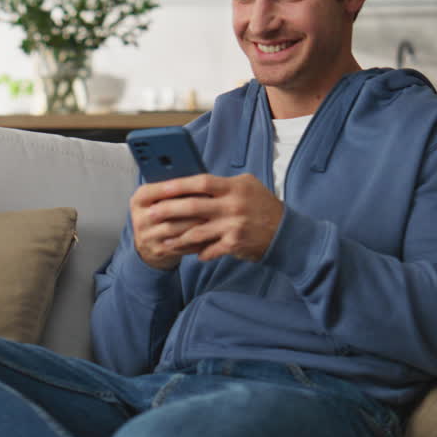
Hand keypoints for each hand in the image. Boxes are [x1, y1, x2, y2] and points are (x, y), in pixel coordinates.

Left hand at [131, 173, 283, 269]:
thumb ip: (223, 184)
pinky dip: (200, 253)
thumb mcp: (248, 186)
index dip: (179, 185)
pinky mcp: (236, 244)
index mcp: (234, 188)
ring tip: (163, 240)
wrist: (287, 233)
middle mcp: (233, 206)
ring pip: (197, 231)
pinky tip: (191, 255)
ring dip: (177, 237)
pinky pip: (210, 250)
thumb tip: (194, 182)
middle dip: (168, 211)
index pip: (201, 182)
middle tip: (149, 214)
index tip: (160, 188)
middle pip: (193, 207)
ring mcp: (234, 226)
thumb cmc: (263, 207)